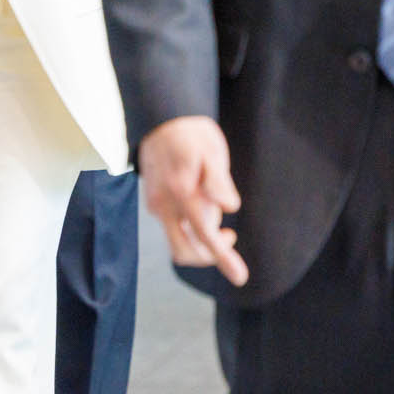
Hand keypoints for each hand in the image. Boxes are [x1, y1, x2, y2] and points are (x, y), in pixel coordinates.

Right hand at [139, 115, 247, 285]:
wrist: (161, 117)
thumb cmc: (191, 133)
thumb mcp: (213, 152)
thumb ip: (219, 182)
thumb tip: (229, 208)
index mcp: (182, 193)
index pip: (205, 236)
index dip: (224, 259)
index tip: (240, 277)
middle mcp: (163, 205)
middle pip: (185, 251)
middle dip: (208, 254)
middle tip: (228, 235)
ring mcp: (155, 204)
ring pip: (178, 238)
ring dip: (199, 234)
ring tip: (211, 206)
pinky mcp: (153, 201)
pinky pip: (172, 223)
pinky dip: (189, 223)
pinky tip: (198, 199)